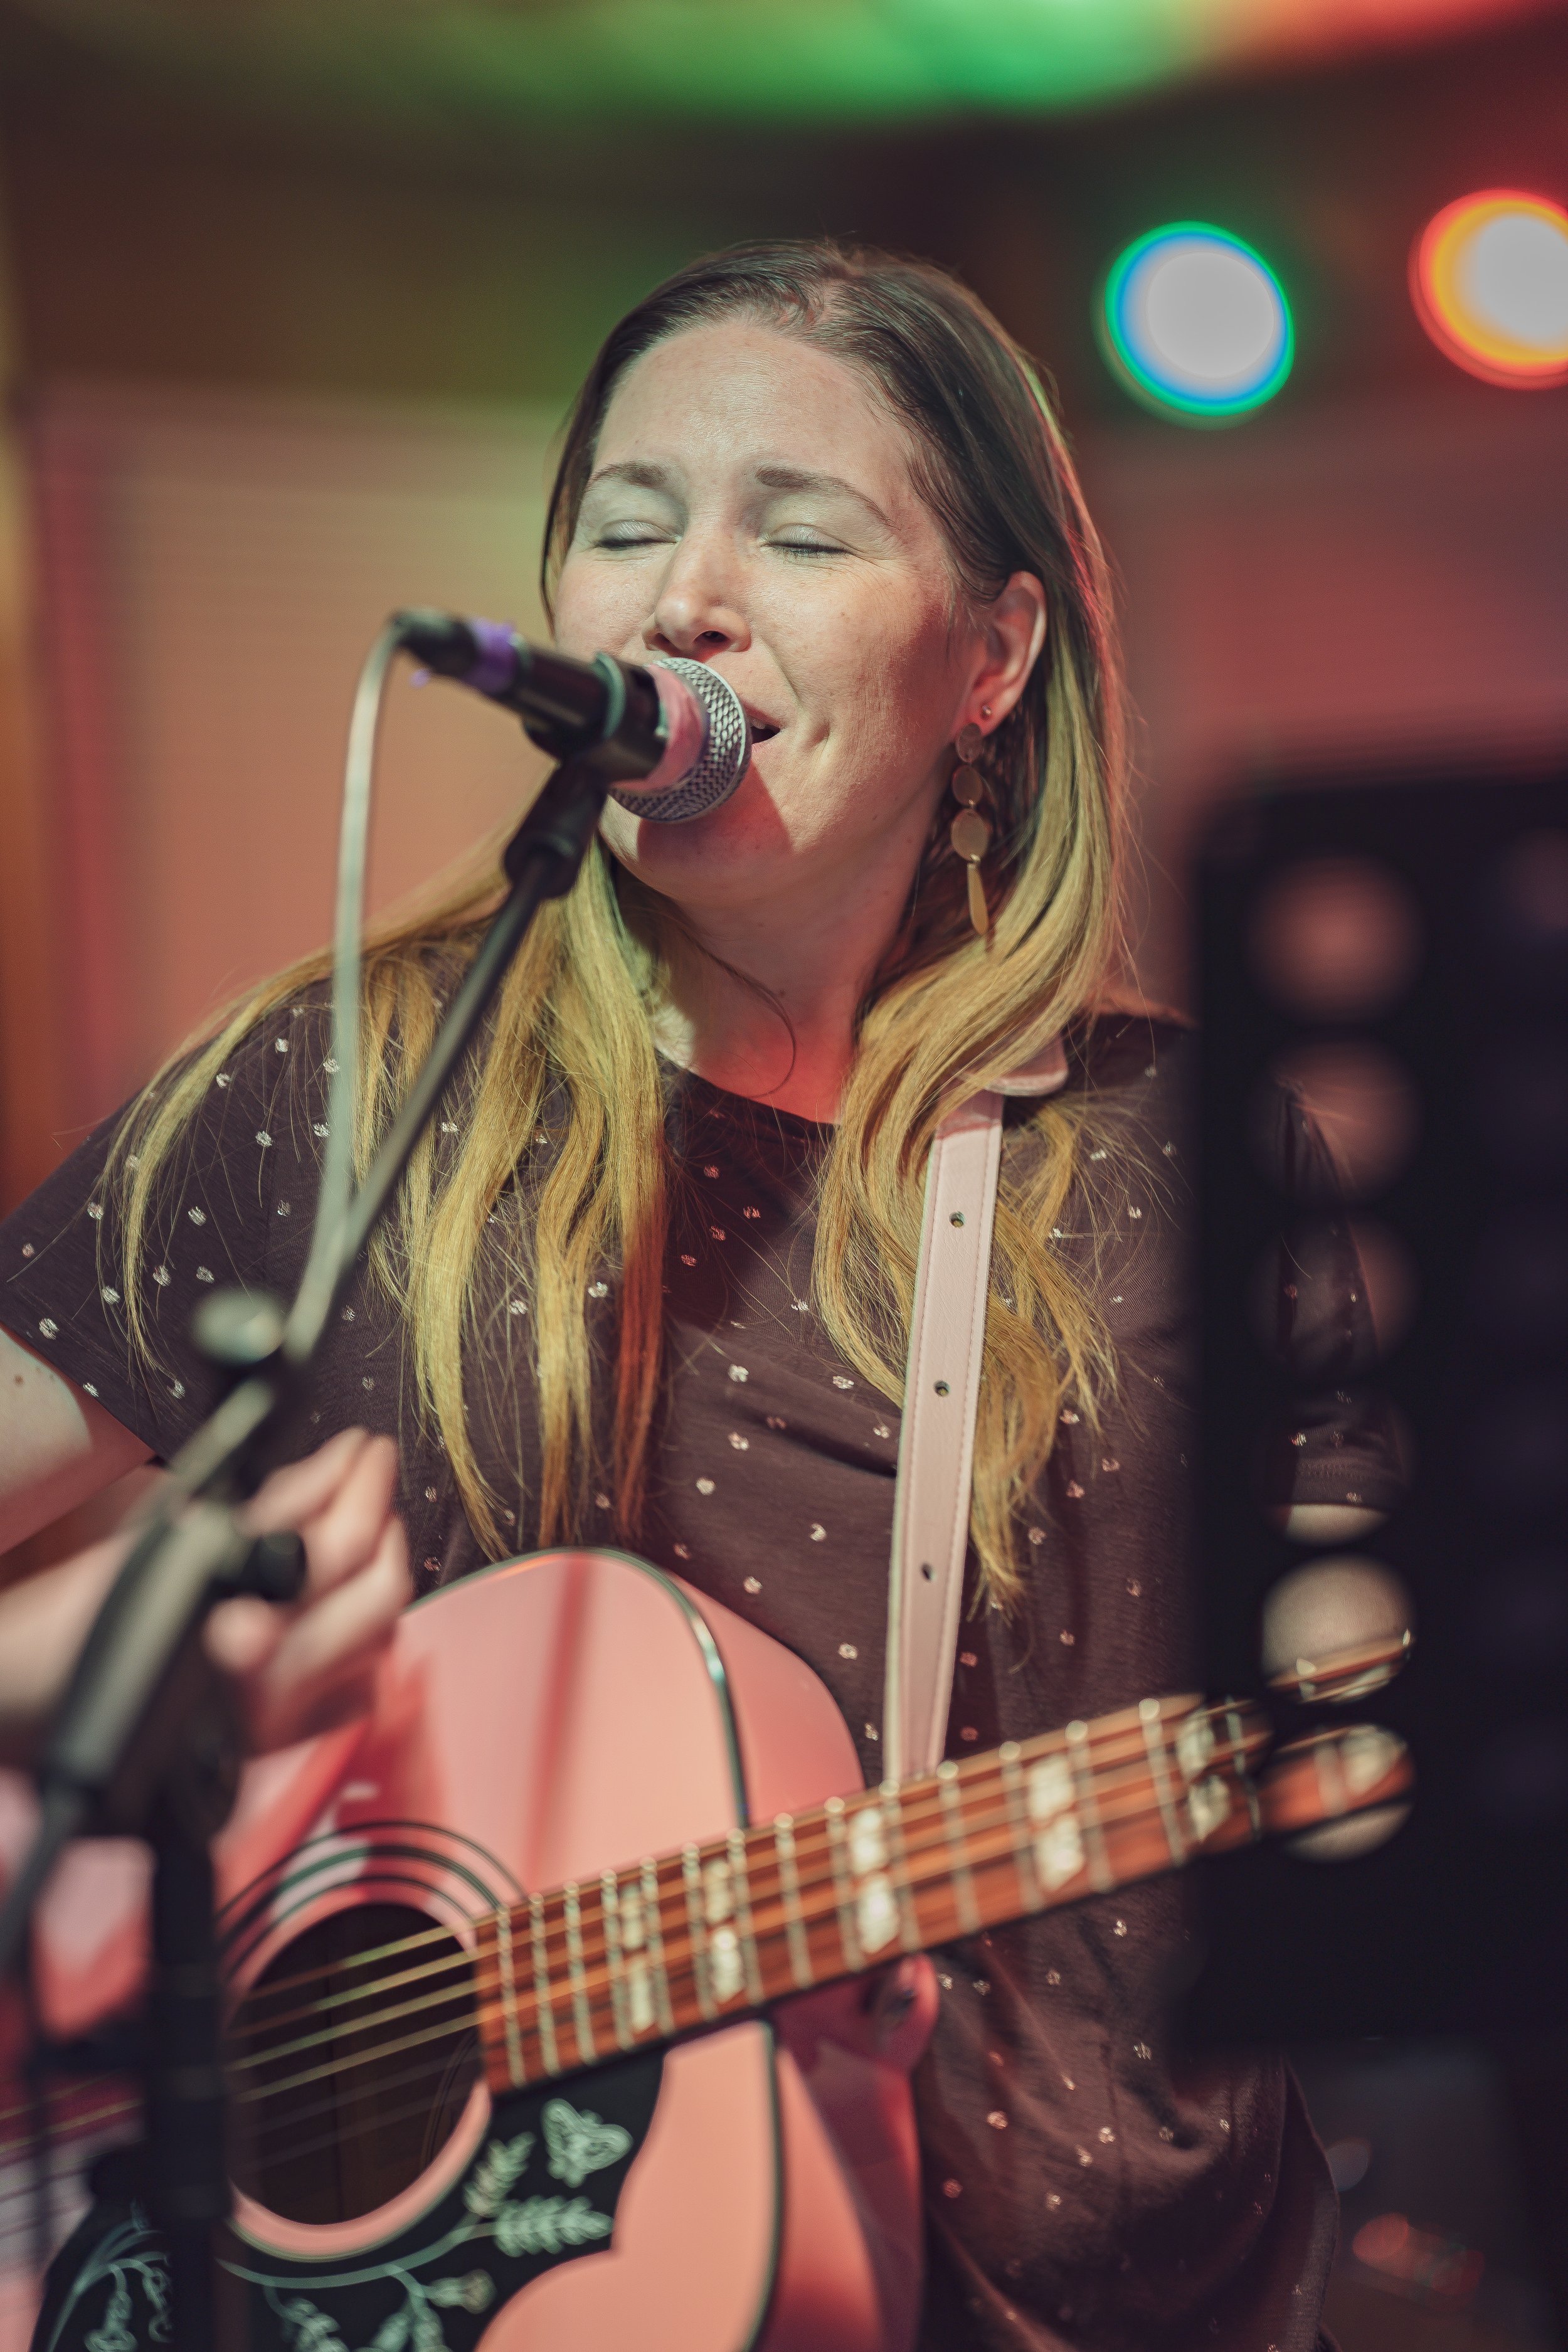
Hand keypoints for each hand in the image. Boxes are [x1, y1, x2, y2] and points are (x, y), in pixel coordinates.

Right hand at [0, 1428, 410, 1762]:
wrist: (24, 1713)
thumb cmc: (75, 1633)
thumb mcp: (163, 1547)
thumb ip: (263, 1509)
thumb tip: (333, 1464)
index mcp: (227, 1626)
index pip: (333, 1546)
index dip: (357, 1484)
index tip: (362, 1448)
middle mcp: (262, 1687)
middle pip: (375, 1596)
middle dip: (381, 1520)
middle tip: (367, 1475)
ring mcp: (276, 1723)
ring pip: (377, 1642)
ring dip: (379, 1574)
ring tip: (362, 1526)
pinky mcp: (273, 1746)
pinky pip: (355, 1696)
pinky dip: (364, 1647)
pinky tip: (344, 1610)